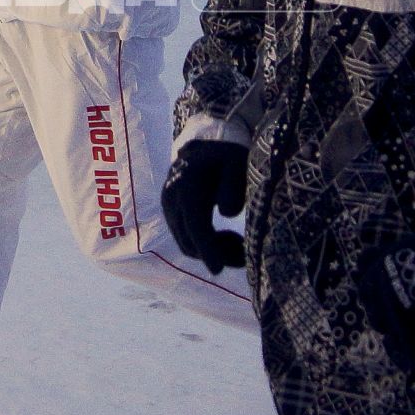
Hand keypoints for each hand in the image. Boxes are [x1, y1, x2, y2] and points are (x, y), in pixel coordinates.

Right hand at [162, 140, 249, 273]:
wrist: (206, 144)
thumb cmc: (226, 154)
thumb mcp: (237, 162)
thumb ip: (234, 185)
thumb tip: (227, 213)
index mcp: (188, 187)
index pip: (196, 226)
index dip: (207, 249)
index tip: (218, 270)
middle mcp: (172, 199)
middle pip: (189, 240)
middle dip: (216, 255)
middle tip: (245, 253)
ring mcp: (169, 207)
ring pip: (186, 243)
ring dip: (211, 251)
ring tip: (237, 242)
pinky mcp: (171, 213)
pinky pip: (185, 237)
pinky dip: (205, 245)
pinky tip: (224, 236)